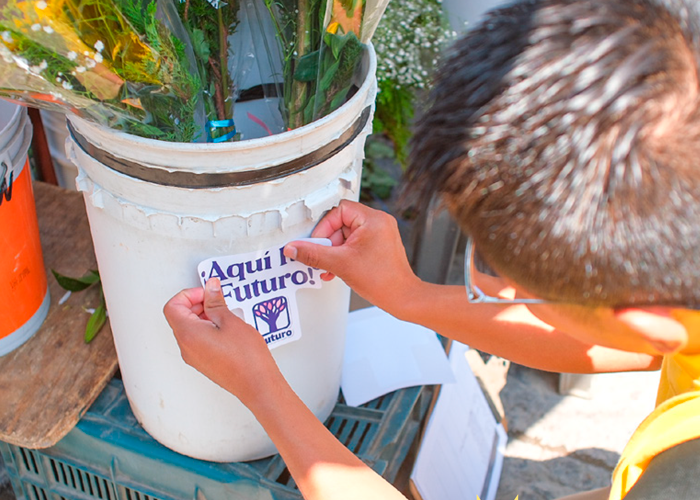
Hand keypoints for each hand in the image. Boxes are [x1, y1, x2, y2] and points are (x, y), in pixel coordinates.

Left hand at [163, 278, 282, 407]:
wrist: (256, 384)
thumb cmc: (246, 357)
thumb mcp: (230, 321)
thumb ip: (215, 302)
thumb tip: (209, 288)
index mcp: (188, 334)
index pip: (173, 306)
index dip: (189, 295)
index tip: (207, 293)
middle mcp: (186, 347)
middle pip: (179, 317)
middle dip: (197, 304)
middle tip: (217, 300)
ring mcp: (194, 357)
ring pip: (189, 328)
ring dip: (204, 316)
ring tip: (226, 315)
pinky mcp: (203, 362)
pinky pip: (197, 340)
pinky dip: (208, 328)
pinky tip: (227, 328)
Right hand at [283, 200, 420, 315]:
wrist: (402, 297)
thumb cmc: (382, 280)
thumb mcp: (339, 264)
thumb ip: (313, 254)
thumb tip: (294, 248)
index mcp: (373, 219)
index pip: (338, 211)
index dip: (324, 227)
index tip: (318, 243)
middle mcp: (379, 222)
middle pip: (341, 223)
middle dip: (328, 243)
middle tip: (322, 258)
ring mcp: (380, 234)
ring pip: (346, 236)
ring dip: (334, 252)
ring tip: (330, 267)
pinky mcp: (379, 245)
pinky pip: (355, 244)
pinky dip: (344, 255)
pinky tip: (337, 269)